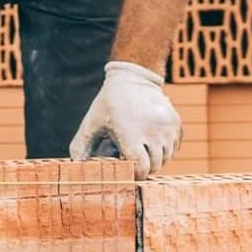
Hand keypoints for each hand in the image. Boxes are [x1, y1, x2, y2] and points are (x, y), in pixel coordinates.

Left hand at [69, 61, 182, 178]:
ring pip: (166, 158)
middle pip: (155, 166)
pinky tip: (153, 143)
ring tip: (142, 151)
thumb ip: (81, 147)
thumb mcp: (91, 123)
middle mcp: (153, 132)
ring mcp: (167, 127)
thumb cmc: (109, 103)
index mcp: (131, 134)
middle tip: (133, 162)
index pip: (141, 168)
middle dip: (144, 168)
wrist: (133, 77)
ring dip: (155, 159)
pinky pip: (174, 147)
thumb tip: (76, 167)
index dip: (134, 174)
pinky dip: (165, 150)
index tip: (127, 171)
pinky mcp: (175, 122)